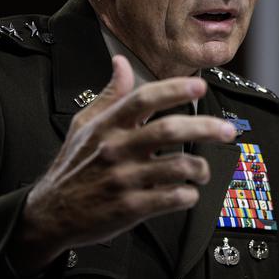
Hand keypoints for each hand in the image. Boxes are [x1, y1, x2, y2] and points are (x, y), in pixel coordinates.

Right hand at [8, 55, 236, 274]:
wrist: (50, 214)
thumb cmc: (73, 166)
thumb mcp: (83, 125)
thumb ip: (109, 95)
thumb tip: (121, 63)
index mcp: (107, 126)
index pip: (144, 99)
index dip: (174, 90)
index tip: (199, 87)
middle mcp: (116, 149)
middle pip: (169, 130)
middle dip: (205, 127)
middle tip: (228, 130)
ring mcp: (124, 179)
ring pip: (177, 166)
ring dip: (200, 167)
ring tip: (203, 171)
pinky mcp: (130, 208)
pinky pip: (171, 198)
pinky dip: (187, 195)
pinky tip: (187, 192)